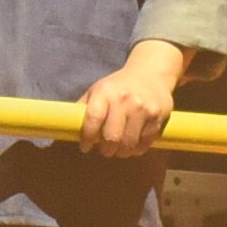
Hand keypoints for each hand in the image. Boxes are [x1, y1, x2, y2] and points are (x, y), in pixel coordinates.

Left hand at [79, 39, 186, 158]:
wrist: (152, 73)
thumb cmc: (119, 85)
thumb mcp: (98, 89)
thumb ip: (84, 107)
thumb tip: (67, 128)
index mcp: (105, 92)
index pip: (93, 119)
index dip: (87, 137)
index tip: (85, 147)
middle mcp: (124, 99)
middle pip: (112, 137)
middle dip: (106, 149)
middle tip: (105, 150)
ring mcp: (143, 108)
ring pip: (129, 144)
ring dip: (122, 152)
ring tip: (119, 150)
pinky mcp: (158, 117)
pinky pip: (145, 143)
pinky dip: (137, 149)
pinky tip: (133, 145)